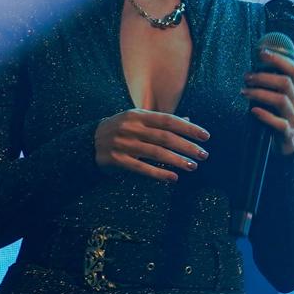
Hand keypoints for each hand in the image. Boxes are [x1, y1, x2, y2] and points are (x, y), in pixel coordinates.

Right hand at [94, 110, 210, 182]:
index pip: (169, 120)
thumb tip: (189, 121)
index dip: (189, 128)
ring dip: (177, 160)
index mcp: (138, 115)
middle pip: (165, 137)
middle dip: (187, 146)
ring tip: (192, 166)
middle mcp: (131, 127)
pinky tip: (173, 178)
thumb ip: (162, 122)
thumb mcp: (139, 120)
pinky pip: (141, 168)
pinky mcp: (117, 160)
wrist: (88, 143)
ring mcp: (123, 144)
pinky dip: (159, 174)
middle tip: (204, 155)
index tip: (206, 136)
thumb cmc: (121, 130)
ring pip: (155, 153)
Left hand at [243, 48, 293, 156]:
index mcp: (293, 92)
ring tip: (244, 92)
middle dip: (263, 77)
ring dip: (259, 93)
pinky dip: (265, 115)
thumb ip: (267, 86)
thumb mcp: (274, 99)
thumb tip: (251, 68)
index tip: (261, 53)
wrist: (288, 144)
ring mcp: (293, 118)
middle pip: (284, 83)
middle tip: (246, 78)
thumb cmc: (277, 117)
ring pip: (281, 100)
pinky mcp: (288, 133)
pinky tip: (253, 111)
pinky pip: (279, 123)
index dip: (279, 59)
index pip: (293, 70)